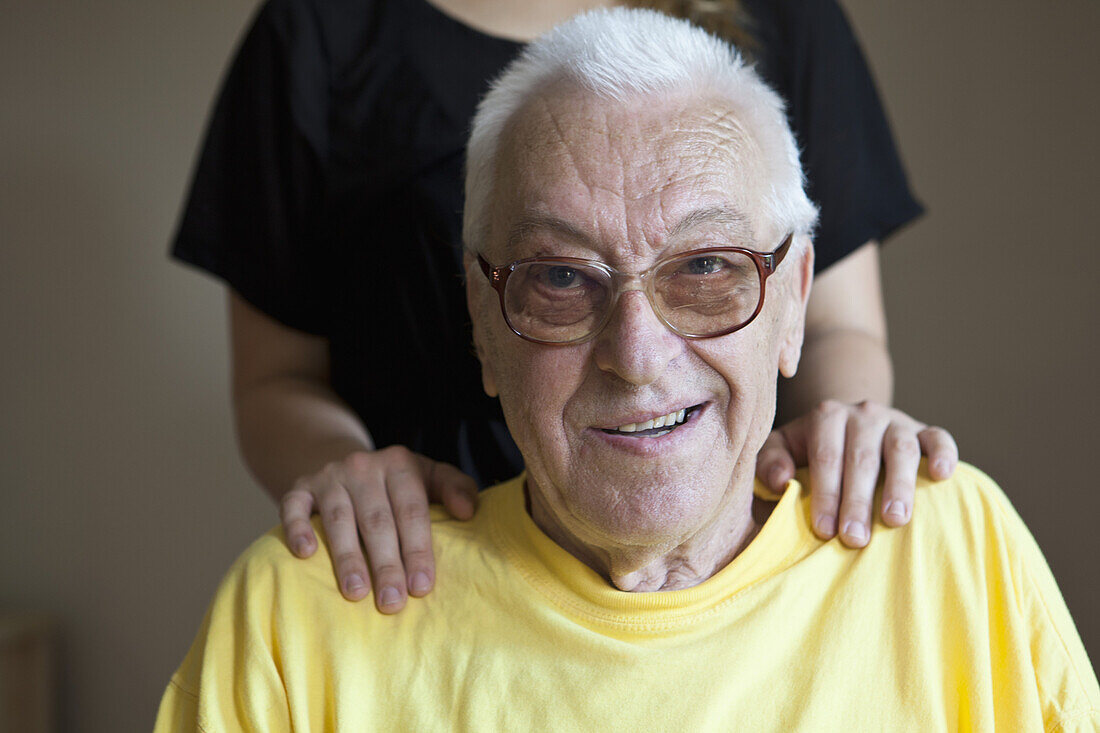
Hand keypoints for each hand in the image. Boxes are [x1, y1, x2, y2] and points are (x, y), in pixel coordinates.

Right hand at [279, 445, 477, 612]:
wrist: (352, 466)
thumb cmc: (401, 485)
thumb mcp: (432, 477)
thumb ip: (457, 488)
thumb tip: (468, 512)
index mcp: (400, 464)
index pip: (412, 510)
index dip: (417, 549)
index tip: (422, 586)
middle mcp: (363, 466)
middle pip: (377, 520)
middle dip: (385, 564)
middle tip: (392, 603)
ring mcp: (330, 476)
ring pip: (338, 518)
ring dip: (347, 557)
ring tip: (356, 592)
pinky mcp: (300, 487)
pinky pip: (294, 506)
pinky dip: (297, 529)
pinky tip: (306, 554)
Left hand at [756, 400, 957, 546]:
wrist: (848, 426)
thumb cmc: (809, 448)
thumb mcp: (781, 448)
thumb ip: (770, 461)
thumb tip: (781, 482)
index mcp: (826, 416)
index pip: (826, 457)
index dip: (825, 494)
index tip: (824, 531)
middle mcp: (863, 413)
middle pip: (861, 458)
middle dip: (857, 501)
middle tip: (855, 539)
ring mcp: (896, 420)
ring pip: (900, 450)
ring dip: (898, 486)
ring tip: (895, 520)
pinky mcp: (924, 430)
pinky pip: (938, 437)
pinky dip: (943, 454)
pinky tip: (941, 476)